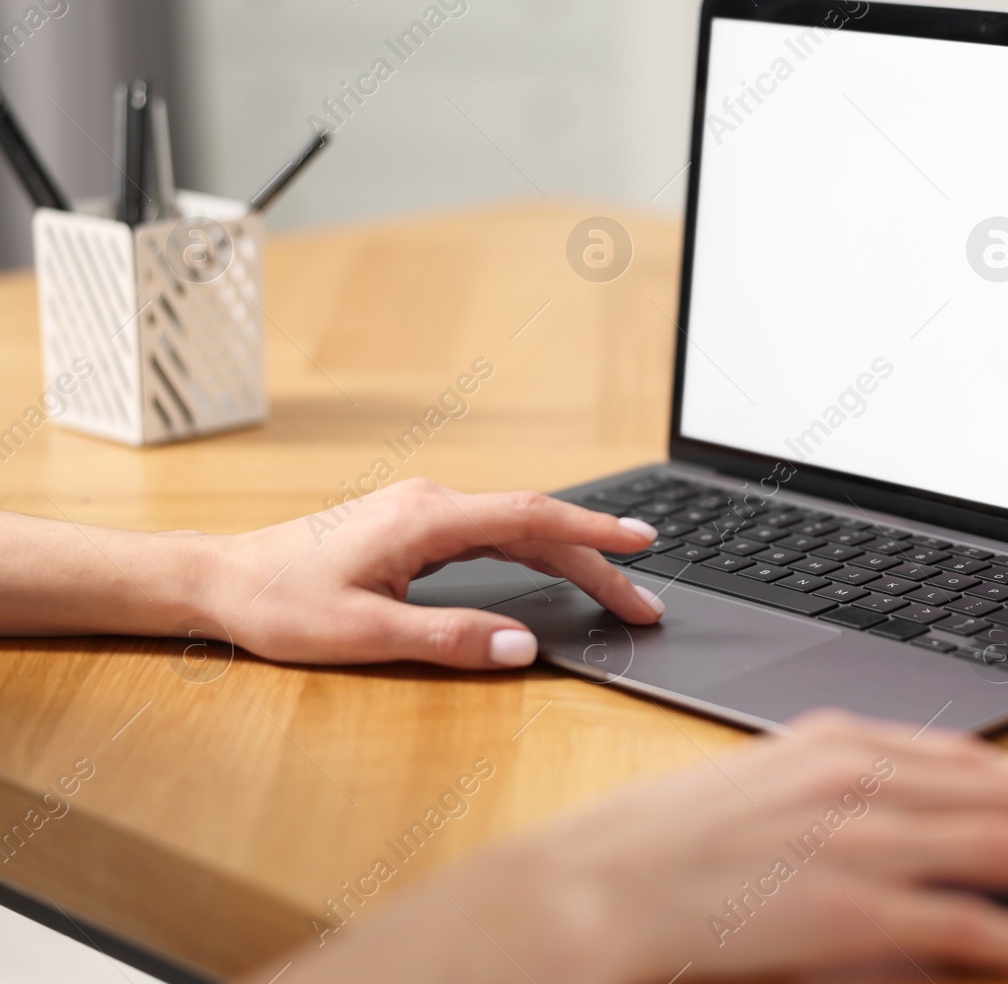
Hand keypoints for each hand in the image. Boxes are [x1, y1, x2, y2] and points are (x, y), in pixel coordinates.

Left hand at [197, 478, 662, 668]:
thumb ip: (449, 638)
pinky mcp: (415, 527)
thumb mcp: (364, 634)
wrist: (220, 581)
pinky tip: (554, 569)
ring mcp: (424, 511)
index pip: (533, 518)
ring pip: (517, 530)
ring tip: (616, 591)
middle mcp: (432, 504)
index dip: (594, 532)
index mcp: (426, 519)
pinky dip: (535, 551)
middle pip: (536, 526)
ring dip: (569, 557)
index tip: (643, 543)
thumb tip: (523, 646)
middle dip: (596, 561)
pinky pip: (492, 533)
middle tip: (643, 604)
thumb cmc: (279, 605)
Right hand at [254, 710, 1007, 983]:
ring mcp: (853, 841)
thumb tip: (914, 820)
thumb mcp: (759, 793)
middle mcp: (853, 777)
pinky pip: (957, 923)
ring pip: (999, 849)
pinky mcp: (845, 910)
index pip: (967, 757)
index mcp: (832, 742)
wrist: (587, 891)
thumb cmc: (658, 847)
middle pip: (1002, 797)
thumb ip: (839, 795)